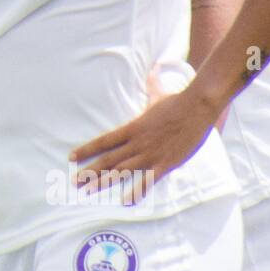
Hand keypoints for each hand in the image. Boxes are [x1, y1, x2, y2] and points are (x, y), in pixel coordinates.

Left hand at [68, 81, 219, 203]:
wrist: (198, 106)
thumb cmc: (178, 100)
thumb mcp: (158, 94)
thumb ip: (151, 85)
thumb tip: (152, 69)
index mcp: (132, 127)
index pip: (103, 140)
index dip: (86, 149)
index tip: (71, 157)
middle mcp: (137, 143)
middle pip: (108, 159)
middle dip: (90, 171)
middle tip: (75, 182)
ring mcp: (151, 154)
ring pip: (122, 171)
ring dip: (104, 181)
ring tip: (88, 190)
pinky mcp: (166, 163)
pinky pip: (148, 180)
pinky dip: (136, 191)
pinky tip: (126, 201)